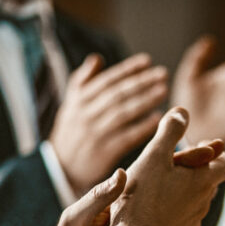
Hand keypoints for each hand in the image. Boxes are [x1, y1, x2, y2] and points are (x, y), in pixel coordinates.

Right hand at [49, 53, 168, 194]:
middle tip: (162, 74)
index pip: (107, 80)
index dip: (127, 69)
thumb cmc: (71, 131)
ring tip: (164, 91)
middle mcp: (86, 114)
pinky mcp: (104, 152)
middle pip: (117, 94)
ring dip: (145, 101)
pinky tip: (158, 118)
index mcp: (79, 100)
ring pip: (123, 113)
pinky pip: (127, 137)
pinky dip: (143, 127)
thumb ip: (83, 81)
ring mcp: (95, 133)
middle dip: (141, 82)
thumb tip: (97, 58)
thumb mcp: (71, 104)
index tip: (147, 60)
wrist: (60, 167)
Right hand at [108, 107, 224, 225]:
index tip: (196, 148)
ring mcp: (193, 222)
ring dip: (185, 189)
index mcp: (203, 181)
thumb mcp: (154, 156)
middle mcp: (203, 203)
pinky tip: (154, 206)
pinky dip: (175, 208)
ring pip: (196, 199)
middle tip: (174, 162)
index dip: (215, 154)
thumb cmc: (142, 196)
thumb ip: (170, 131)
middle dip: (197, 169)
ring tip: (161, 183)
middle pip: (210, 181)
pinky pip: (184, 217)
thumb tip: (183, 111)